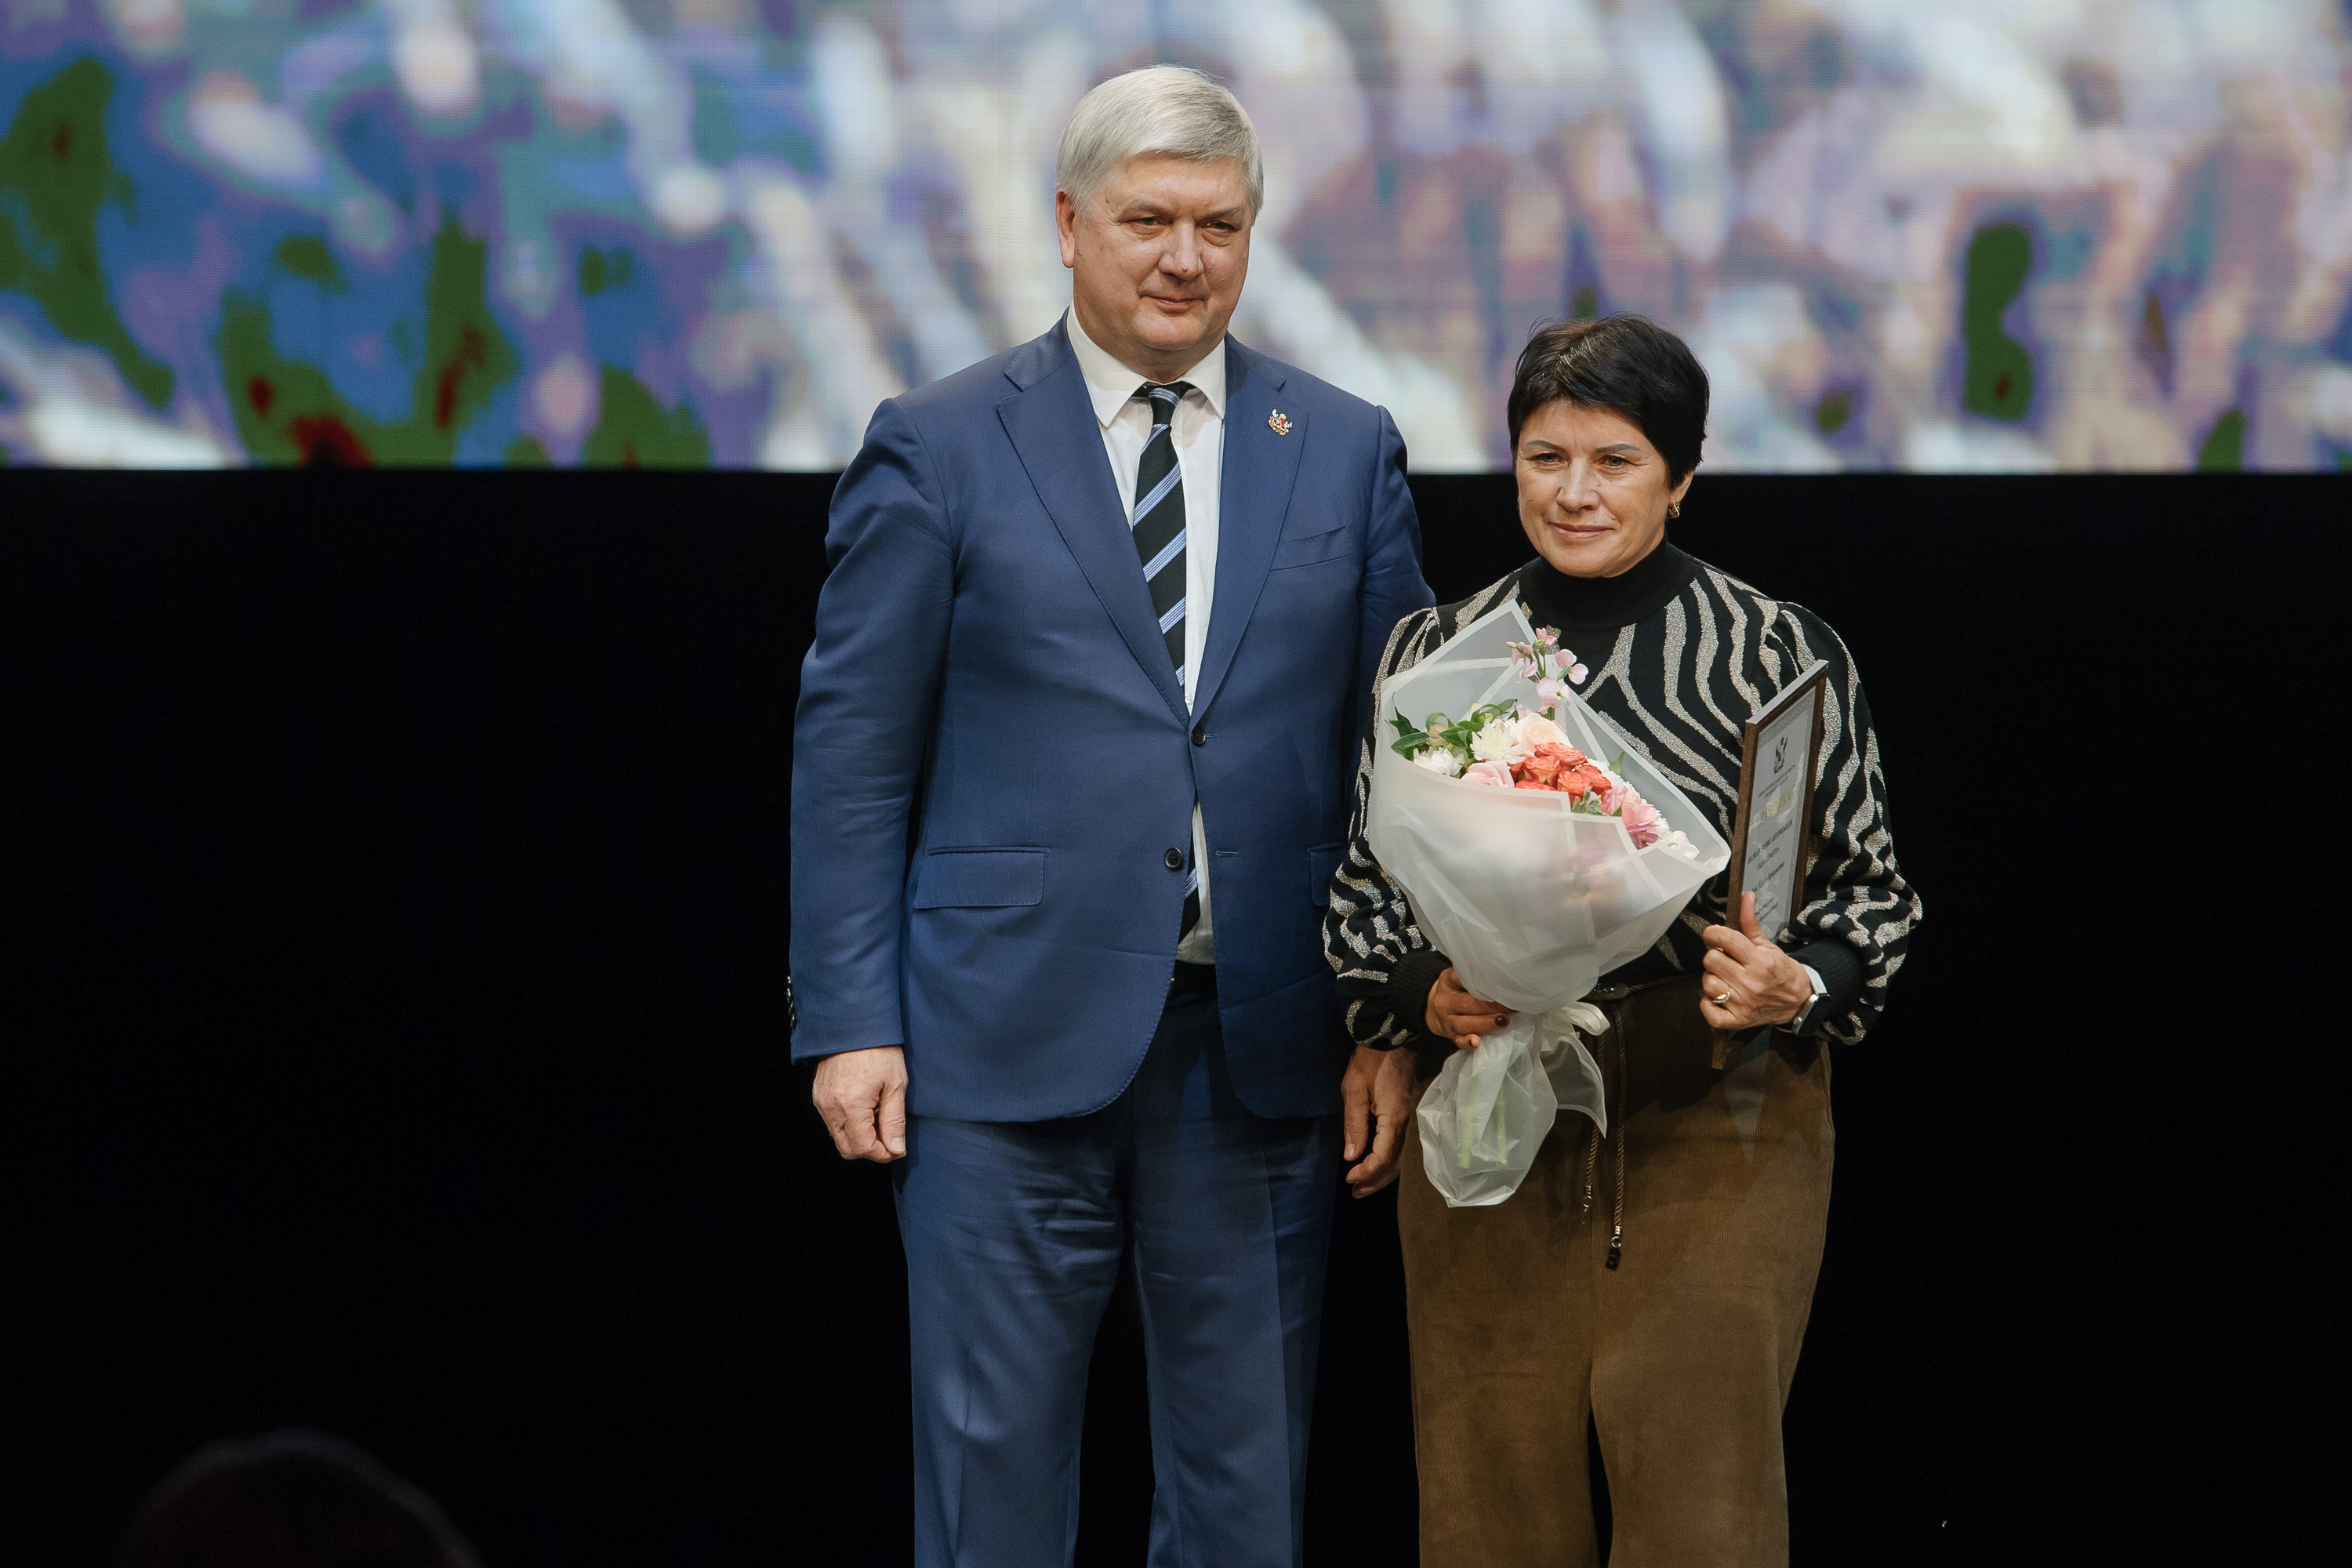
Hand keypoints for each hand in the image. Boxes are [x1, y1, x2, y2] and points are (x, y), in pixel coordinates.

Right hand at [811, 1046, 908, 1161]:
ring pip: (838, 1137)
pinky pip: (832, 1122)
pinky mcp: (819, 1096)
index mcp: (851, 1106)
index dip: (883, 1154)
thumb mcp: (895, 1084)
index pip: (863, 1148)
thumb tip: (896, 1149)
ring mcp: (822, 1102)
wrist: (854, 1023)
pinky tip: (865, 1108)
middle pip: (847, 1149)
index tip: (897, 1147)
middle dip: (870, 1149)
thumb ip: (894, 1120)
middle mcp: (831, 1108)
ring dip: (859, 1137)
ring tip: (878, 1116)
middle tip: (889, 1136)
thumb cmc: (878, 1050)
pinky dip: (849, 1124)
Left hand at [1340, 1045, 1416, 1197]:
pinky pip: (1398, 1145)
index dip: (1367, 1172)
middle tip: (1355, 1192)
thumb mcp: (1354, 1090)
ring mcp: (1406, 1118)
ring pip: (1399, 1156)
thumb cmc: (1369, 1060)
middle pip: (1394, 1162)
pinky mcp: (1403, 1113)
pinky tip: (1374, 1163)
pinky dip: (1387, 1160)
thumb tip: (1351, 1157)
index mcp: (1393, 1118)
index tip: (1348, 1178)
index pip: (1383, 1156)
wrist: (1391, 1036)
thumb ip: (1353, 1125)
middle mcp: (1404, 1122)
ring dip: (1382, 1173)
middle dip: (1375, 1180)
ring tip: (1362, 1185)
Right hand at [1425, 966, 1513, 1049]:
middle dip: (1491, 1006)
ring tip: (1503, 1021)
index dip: (1481, 981)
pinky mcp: (1451, 1036)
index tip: (1500, 983)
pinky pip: (1458, 1041)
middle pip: (1466, 1004)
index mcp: (1448, 981)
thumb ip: (1477, 977)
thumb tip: (1506, 980)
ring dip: (1486, 1023)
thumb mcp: (1459, 978)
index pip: (1460, 978)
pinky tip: (1476, 1042)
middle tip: (1510, 1006)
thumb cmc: (1457, 991)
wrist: (1434, 1009)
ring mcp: (1447, 1020)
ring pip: (1464, 1023)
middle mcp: (1445, 1001)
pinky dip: (1467, 1043)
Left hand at [1699, 892, 1811, 1031]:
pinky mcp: (1737, 1020)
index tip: (1713, 935)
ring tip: (1727, 978)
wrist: (1797, 1000)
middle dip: (1715, 956)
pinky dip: (1709, 1003)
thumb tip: (1746, 896)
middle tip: (1726, 960)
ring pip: (1707, 982)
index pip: (1724, 939)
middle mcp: (1751, 982)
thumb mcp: (1767, 945)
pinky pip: (1708, 1010)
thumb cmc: (1780, 972)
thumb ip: (1750, 922)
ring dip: (1713, 979)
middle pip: (1710, 960)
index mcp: (1760, 961)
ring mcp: (1743, 1003)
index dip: (1713, 933)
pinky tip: (1720, 996)